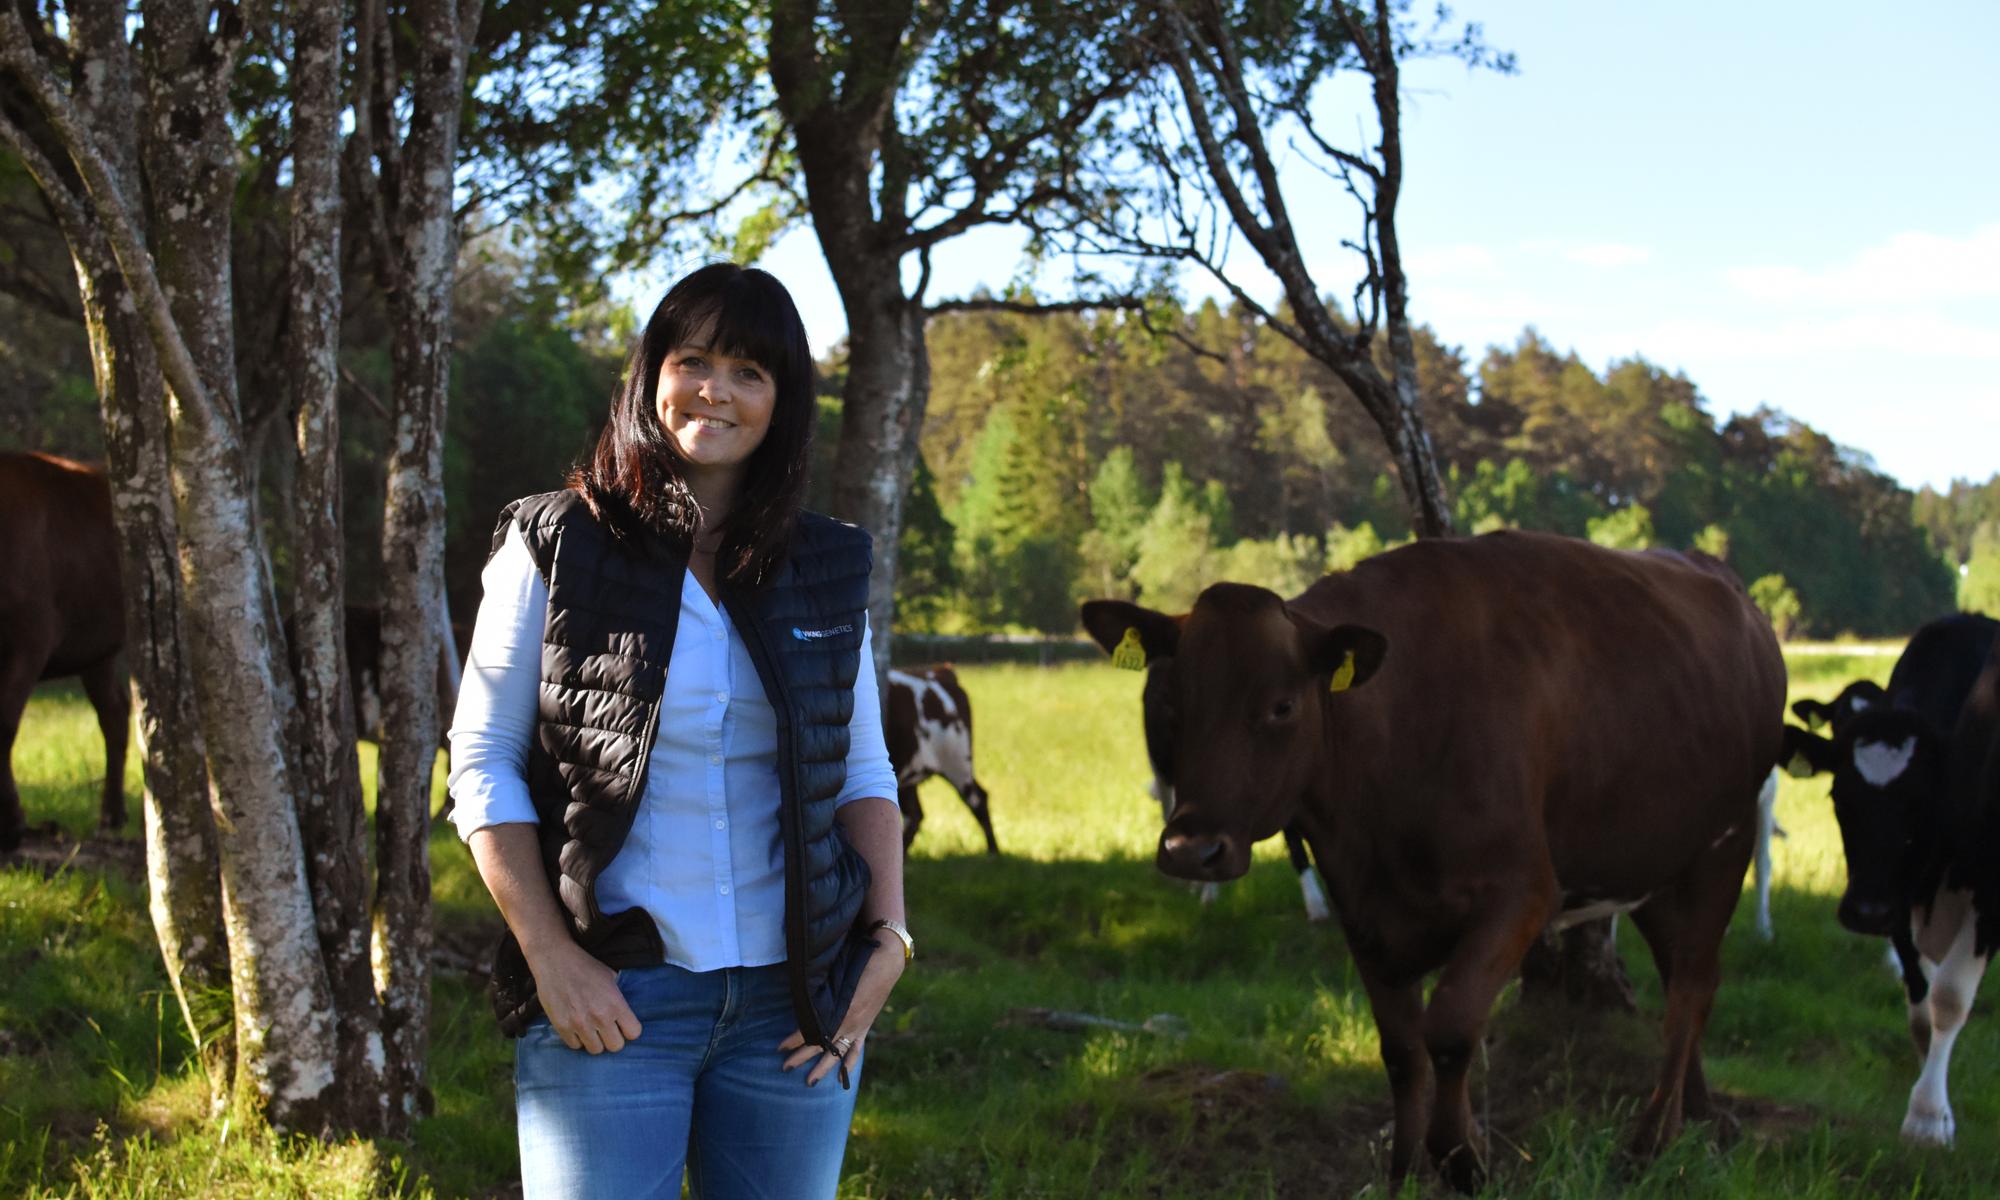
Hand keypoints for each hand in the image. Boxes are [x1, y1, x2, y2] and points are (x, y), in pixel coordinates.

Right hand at [526, 939, 641, 1053]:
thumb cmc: (585, 966)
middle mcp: (599, 1017)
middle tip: (607, 1029)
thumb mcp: (611, 977)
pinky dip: (577, 1039)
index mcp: (615, 1003)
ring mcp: (579, 1023)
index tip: (623, 1025)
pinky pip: (575, 1046)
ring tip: (591, 1029)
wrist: (555, 960)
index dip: (629, 1029)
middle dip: (613, 1038)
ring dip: (595, 1041)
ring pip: (596, 1050)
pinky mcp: (561, 1026)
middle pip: (616, 1046)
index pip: (634, 1033)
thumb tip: (626, 1014)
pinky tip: (576, 1027)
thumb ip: (619, 998)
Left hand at [778, 941, 906, 1085]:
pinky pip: (856, 1049)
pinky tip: (840, 1079)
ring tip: (810, 1082)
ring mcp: (858, 1026)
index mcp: (839, 1010)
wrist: (886, 961)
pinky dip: (848, 1064)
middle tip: (784, 1067)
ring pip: (837, 1053)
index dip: (795, 1039)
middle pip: (821, 1045)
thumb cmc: (859, 961)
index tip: (779, 1047)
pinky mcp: (865, 1026)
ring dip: (823, 1068)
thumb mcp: (837, 975)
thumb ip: (821, 991)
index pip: (812, 1030)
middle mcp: (848, 1022)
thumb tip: (801, 1001)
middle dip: (801, 1057)